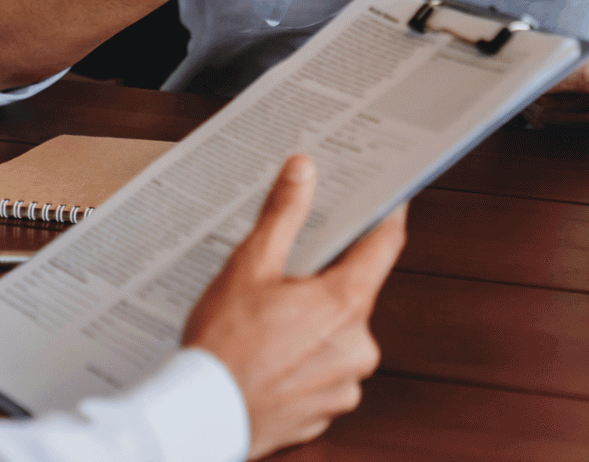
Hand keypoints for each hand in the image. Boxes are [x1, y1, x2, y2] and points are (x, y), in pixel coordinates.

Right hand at [185, 156, 405, 458]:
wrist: (197, 420)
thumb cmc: (222, 346)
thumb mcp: (249, 267)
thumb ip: (283, 214)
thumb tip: (303, 169)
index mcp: (346, 304)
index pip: (385, 244)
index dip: (387, 215)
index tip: (390, 196)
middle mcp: (358, 346)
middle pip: (354, 295)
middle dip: (324, 285)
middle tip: (285, 282)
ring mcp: (345, 385)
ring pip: (338, 338)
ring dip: (313, 329)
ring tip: (266, 330)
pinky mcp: (326, 413)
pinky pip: (323, 375)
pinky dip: (302, 364)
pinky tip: (268, 360)